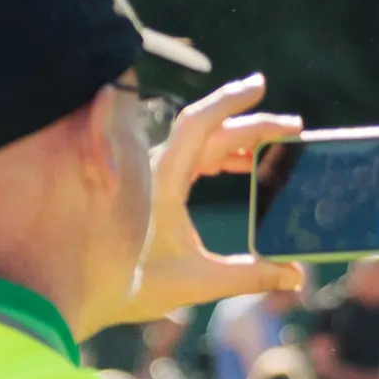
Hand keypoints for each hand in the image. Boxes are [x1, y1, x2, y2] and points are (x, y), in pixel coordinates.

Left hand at [108, 75, 304, 328]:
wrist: (82, 293)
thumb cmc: (132, 286)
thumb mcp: (198, 282)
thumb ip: (251, 275)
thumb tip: (295, 275)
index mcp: (163, 181)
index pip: (200, 125)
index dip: (231, 101)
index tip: (261, 85)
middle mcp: (157, 171)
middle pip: (210, 131)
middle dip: (253, 126)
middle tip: (294, 129)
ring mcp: (154, 177)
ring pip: (202, 143)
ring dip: (239, 141)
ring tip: (275, 149)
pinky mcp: (154, 188)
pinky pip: (194, 158)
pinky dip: (223, 156)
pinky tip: (243, 168)